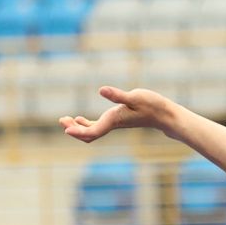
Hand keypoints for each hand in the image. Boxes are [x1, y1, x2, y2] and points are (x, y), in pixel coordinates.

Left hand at [58, 86, 173, 142]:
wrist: (164, 114)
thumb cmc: (152, 105)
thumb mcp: (135, 97)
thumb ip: (118, 95)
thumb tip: (102, 90)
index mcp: (114, 120)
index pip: (93, 131)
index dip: (78, 131)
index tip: (65, 130)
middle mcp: (113, 124)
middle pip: (90, 134)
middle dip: (74, 129)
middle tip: (61, 120)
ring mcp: (114, 123)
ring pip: (92, 131)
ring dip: (77, 127)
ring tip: (65, 119)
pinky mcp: (117, 120)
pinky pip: (97, 127)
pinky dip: (85, 124)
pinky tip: (79, 118)